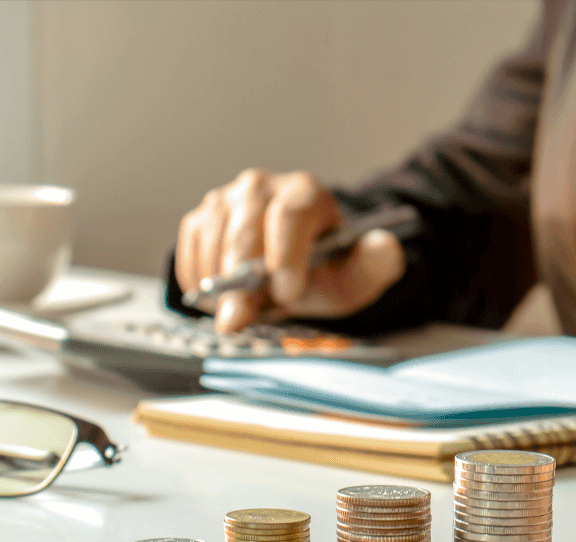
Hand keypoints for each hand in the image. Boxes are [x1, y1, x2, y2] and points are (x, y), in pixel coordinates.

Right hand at [175, 169, 406, 332]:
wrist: (295, 271)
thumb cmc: (326, 271)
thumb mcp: (358, 274)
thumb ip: (377, 263)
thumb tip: (385, 245)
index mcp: (307, 192)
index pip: (291, 215)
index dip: (286, 254)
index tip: (287, 293)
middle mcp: (263, 186)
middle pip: (246, 229)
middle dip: (241, 280)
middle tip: (240, 319)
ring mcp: (228, 198)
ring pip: (213, 237)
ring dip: (218, 281)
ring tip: (234, 312)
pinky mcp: (202, 216)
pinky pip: (190, 246)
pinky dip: (197, 277)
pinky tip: (214, 299)